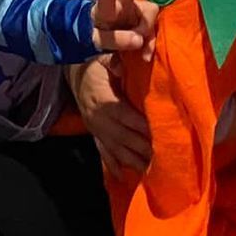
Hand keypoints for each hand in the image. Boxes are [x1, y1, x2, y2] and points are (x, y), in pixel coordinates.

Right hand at [68, 56, 150, 173]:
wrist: (73, 74)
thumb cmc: (93, 65)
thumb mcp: (104, 58)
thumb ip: (117, 61)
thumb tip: (128, 63)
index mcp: (104, 100)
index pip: (127, 116)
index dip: (143, 126)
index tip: (161, 135)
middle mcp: (99, 119)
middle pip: (124, 138)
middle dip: (143, 149)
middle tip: (163, 159)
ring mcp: (95, 129)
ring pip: (115, 150)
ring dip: (132, 161)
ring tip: (149, 172)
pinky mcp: (93, 135)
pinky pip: (103, 153)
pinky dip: (112, 166)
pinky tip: (123, 177)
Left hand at [91, 0, 154, 55]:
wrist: (105, 40)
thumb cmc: (99, 35)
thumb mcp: (101, 42)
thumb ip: (117, 40)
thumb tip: (139, 40)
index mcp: (105, 9)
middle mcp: (121, 5)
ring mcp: (135, 10)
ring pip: (149, 11)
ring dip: (146, 30)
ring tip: (138, 48)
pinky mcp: (146, 19)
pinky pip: (153, 27)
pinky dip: (150, 42)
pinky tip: (144, 55)